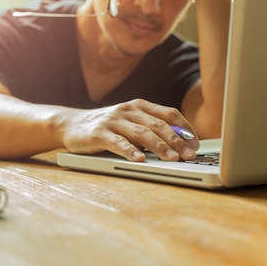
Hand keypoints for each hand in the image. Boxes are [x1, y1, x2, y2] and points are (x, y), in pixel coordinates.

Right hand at [60, 99, 199, 161]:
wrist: (70, 124)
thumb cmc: (106, 127)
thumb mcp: (130, 123)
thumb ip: (150, 128)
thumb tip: (180, 143)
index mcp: (139, 106)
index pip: (168, 114)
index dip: (185, 128)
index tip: (196, 144)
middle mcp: (128, 110)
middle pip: (158, 125)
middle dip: (177, 140)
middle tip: (190, 155)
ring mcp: (113, 121)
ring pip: (141, 133)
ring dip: (159, 147)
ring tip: (172, 159)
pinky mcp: (98, 134)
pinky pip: (117, 143)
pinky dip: (130, 151)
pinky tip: (140, 160)